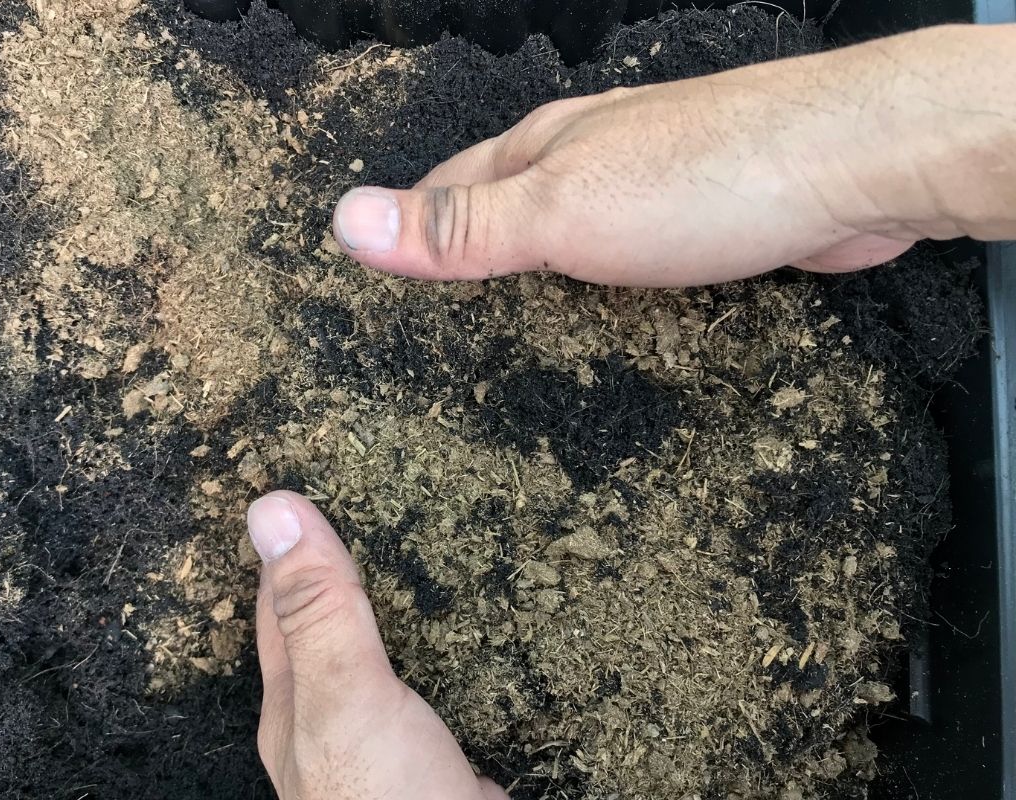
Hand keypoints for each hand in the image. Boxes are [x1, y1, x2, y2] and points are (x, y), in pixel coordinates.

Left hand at [248, 491, 507, 799]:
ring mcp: (398, 744)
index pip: (284, 602)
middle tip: (396, 496)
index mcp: (299, 702)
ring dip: (423, 610)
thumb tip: (269, 508)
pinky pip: (459, 688)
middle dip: (368, 569)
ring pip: (406, 657)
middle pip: (344, 627)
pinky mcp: (452, 759)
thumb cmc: (381, 798)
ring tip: (451, 547)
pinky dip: (473, 654)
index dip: (296, 541)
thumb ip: (319, 612)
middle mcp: (343, 721)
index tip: (320, 479)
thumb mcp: (345, 694)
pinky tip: (495, 634)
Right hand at [331, 24, 1015, 286]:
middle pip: (509, 202)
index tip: (373, 281)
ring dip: (539, 270)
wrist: (855, 166)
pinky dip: (605, 288)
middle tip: (435, 324)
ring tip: (509, 333)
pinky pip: (633, 254)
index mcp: (547, 146)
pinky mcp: (710, 215)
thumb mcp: (559, 212)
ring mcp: (656, 181)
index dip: (408, 226)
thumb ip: (460, 226)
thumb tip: (344, 221)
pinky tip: (608, 321)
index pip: (448, 185)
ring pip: (574, 230)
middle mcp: (596, 154)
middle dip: (471, 251)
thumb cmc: (700, 182)